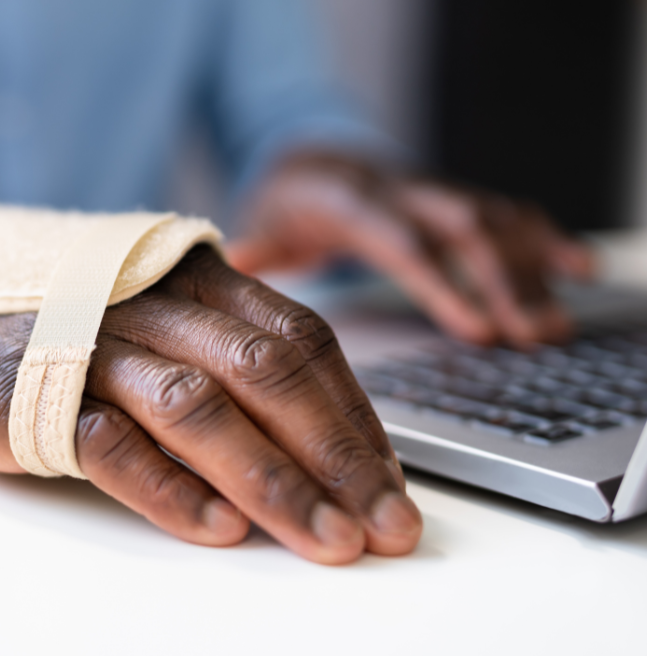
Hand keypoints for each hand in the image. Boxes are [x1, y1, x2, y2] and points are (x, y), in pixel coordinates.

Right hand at [0, 247, 421, 564]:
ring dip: (270, 479)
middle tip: (382, 528)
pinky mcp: (35, 389)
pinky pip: (113, 443)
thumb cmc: (66, 337)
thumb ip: (228, 370)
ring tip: (322, 540)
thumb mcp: (155, 332)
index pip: (302, 341)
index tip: (392, 488)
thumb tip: (324, 456)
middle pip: (266, 371)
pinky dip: (170, 489)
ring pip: (197, 405)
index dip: (356, 417)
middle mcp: (153, 300)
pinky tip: (218, 533)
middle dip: (336, 454)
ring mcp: (92, 341)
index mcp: (195, 280)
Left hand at [227, 151, 594, 346]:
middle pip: (464, 231)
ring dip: (531, 270)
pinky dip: (544, 239)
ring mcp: (433, 194)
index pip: (405, 244)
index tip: (479, 329)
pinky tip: (579, 269)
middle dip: (503, 282)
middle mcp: (402, 191)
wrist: (312, 156)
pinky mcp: (452, 201)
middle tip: (531, 336)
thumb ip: (261, 244)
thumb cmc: (288, 202)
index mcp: (354, 202)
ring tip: (556, 325)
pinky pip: (507, 213)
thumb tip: (237, 258)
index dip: (444, 285)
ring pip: (494, 222)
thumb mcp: (265, 220)